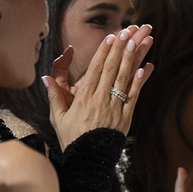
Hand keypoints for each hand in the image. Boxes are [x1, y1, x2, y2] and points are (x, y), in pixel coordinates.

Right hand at [45, 24, 154, 149]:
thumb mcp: (58, 117)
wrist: (89, 159)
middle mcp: (101, 99)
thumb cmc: (72, 138)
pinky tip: (146, 68)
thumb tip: (46, 77)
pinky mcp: (126, 117)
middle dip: (120, 48)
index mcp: (84, 97)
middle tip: (128, 32)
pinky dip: (140, 81)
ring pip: (125, 79)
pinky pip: (134, 96)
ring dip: (132, 59)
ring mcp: (116, 107)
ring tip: (139, 42)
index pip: (95, 69)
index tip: (110, 38)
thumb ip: (55, 95)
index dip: (104, 52)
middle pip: (112, 69)